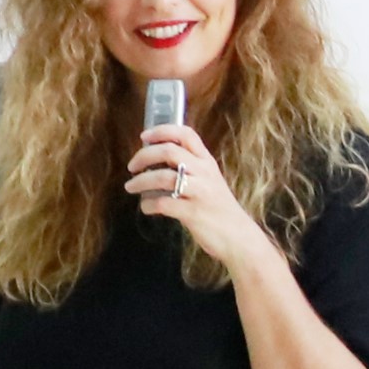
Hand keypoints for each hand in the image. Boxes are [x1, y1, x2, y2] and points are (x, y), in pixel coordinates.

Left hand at [129, 115, 284, 278]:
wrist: (238, 237)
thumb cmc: (218, 209)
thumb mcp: (209, 181)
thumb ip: (190, 168)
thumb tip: (155, 160)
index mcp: (207, 162)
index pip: (186, 134)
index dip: (162, 131)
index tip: (144, 137)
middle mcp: (205, 173)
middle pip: (170, 151)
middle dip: (144, 156)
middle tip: (132, 166)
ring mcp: (200, 192)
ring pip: (164, 177)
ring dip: (141, 181)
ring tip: (130, 187)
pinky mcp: (193, 213)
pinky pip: (163, 203)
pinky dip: (149, 204)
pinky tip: (146, 207)